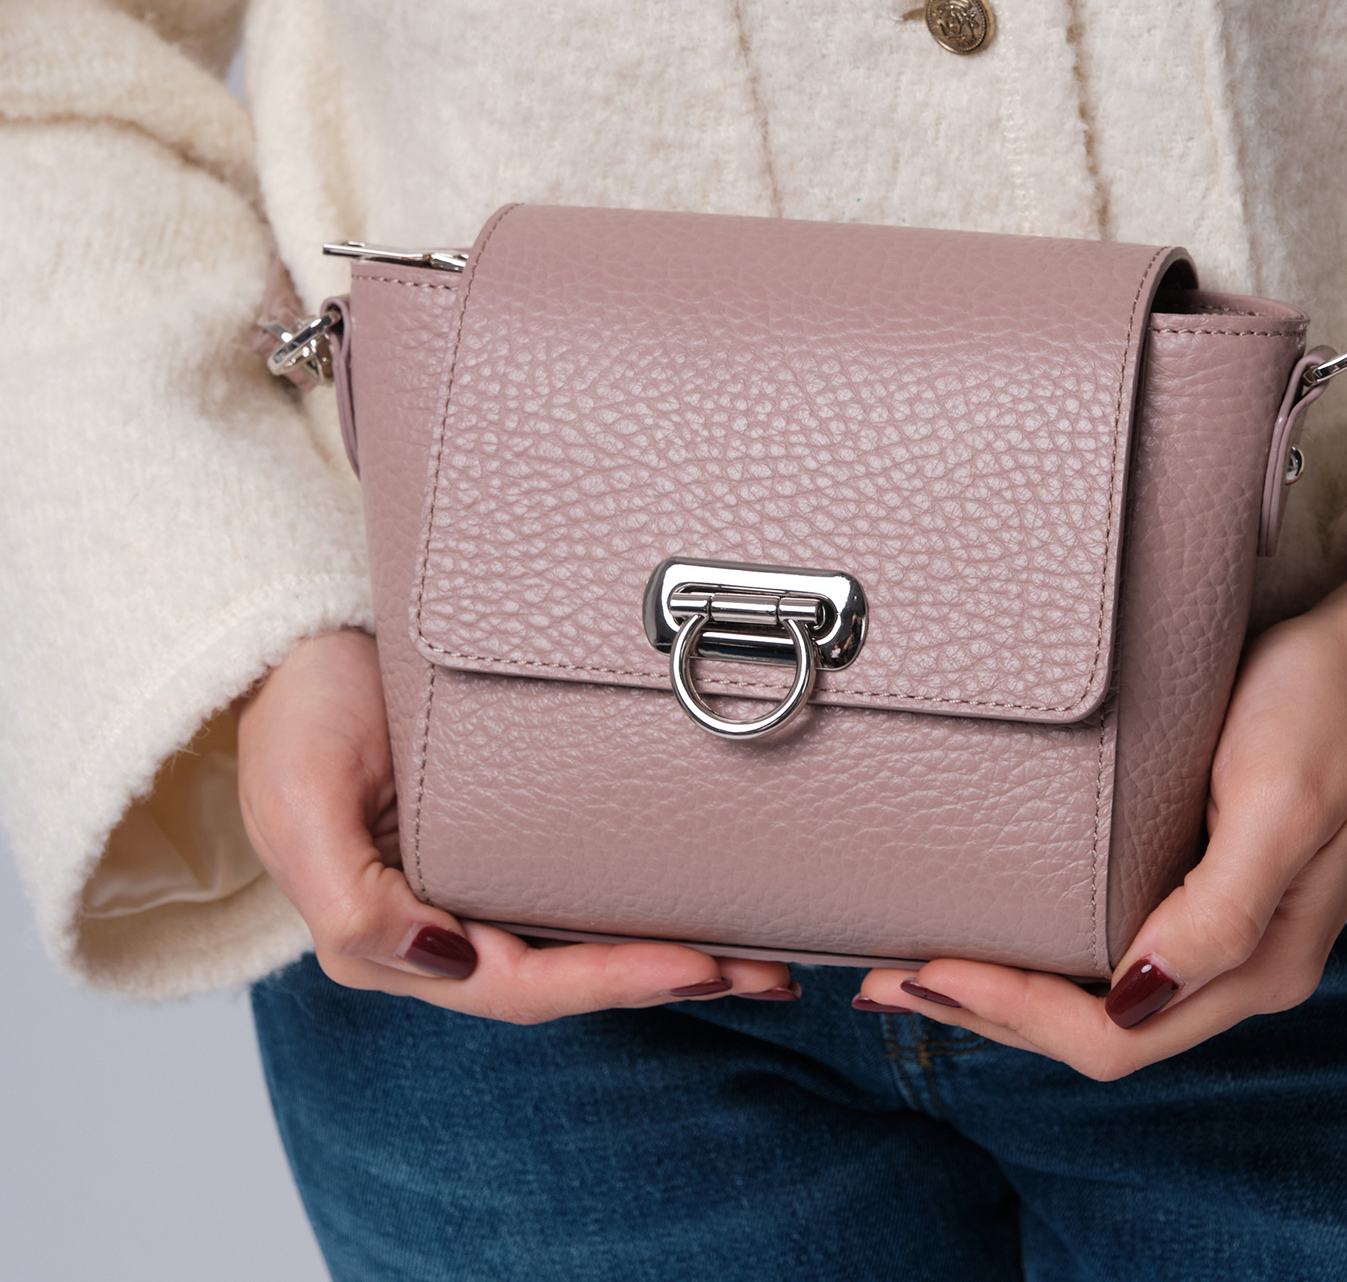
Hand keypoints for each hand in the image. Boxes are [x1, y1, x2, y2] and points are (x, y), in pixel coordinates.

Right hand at [238, 628, 796, 1015]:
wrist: (296, 645)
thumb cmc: (297, 717)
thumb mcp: (304, 802)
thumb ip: (354, 899)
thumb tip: (443, 957)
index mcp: (391, 939)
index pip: (520, 986)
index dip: (611, 984)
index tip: (698, 966)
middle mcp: (439, 929)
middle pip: (569, 978)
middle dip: (667, 979)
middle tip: (765, 972)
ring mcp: (472, 887)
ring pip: (582, 942)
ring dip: (669, 951)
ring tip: (760, 952)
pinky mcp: (497, 843)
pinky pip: (576, 891)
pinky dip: (638, 904)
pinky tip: (697, 899)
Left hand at [859, 526, 1346, 1075]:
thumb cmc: (1325, 707)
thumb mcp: (1279, 801)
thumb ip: (1219, 910)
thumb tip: (1138, 995)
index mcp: (1258, 964)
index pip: (1110, 1036)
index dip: (1010, 1014)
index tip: (925, 971)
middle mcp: (1237, 965)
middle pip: (1094, 1032)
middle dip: (987, 1014)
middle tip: (883, 977)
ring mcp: (1221, 927)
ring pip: (1096, 999)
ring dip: (1006, 992)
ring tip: (918, 960)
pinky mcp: (1203, 882)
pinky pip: (1110, 947)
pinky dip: (1042, 950)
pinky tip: (997, 921)